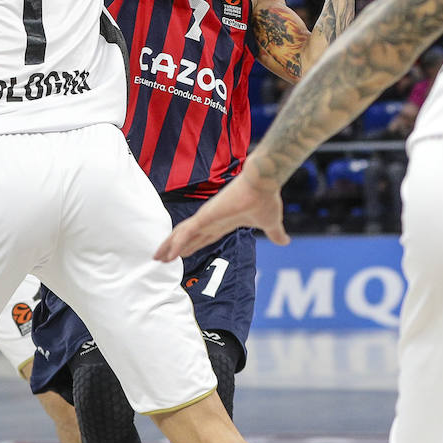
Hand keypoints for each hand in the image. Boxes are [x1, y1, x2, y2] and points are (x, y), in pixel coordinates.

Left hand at [155, 164, 288, 260]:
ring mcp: (206, 217)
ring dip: (169, 247)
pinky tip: (169, 255)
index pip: (203, 237)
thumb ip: (275, 233)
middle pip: (187, 237)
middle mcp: (211, 220)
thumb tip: (285, 242)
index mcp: (223, 222)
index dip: (191, 246)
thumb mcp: (271, 223)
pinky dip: (176, 244)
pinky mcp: (205, 216)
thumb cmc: (266, 199)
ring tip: (157, 258)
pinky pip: (187, 232)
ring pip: (182, 234)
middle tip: (161, 258)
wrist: (264, 184)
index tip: (181, 255)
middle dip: (174, 248)